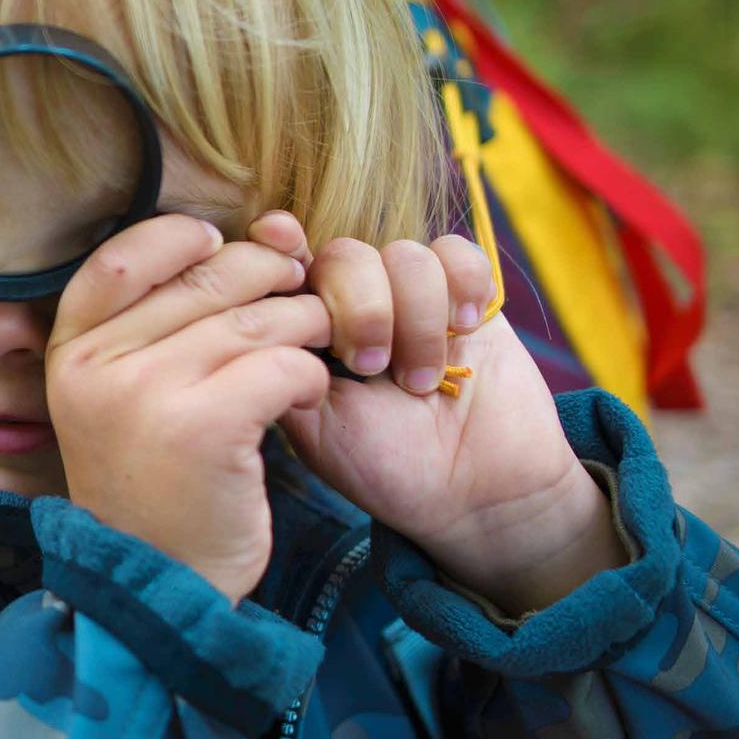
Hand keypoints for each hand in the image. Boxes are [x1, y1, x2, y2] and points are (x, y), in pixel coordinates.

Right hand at [44, 215, 332, 603]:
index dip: (182, 238)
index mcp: (70, 351)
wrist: (158, 588)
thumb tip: (256, 232)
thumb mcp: (126, 400)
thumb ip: (164, 325)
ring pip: (257, 318)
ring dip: (304, 325)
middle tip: (299, 293)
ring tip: (314, 347)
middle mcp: (98, 365)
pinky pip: (282, 364)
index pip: (121, 255)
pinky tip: (308, 394)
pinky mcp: (204, 427)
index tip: (222, 247)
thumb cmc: (157, 484)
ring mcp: (147, 394)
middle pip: (205, 279)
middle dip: (269, 277)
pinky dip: (309, 374)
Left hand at [248, 211, 625, 612]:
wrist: (477, 496)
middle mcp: (359, 303)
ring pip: (404, 255)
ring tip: (423, 382)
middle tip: (373, 368)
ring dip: (417, 319)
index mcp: (310, 330)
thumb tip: (260, 310)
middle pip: (344, 254)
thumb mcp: (318, 431)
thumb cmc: (391, 470)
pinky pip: (458, 253)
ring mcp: (414, 297)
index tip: (280, 243)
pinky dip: (462, 285)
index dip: (278, 244)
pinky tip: (464, 331)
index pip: (283, 264)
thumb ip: (284, 370)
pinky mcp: (470, 295)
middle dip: (359, 308)